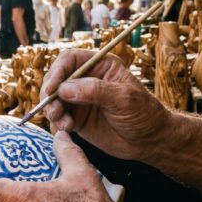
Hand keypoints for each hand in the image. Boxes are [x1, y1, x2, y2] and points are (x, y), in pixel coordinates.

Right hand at [42, 48, 169, 162]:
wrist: (151, 141)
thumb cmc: (144, 114)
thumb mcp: (124, 98)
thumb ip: (95, 90)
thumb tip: (64, 88)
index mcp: (99, 65)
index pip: (69, 60)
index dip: (57, 72)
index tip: (52, 89)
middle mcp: (85, 80)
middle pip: (55, 79)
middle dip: (50, 95)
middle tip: (54, 111)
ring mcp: (79, 99)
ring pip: (52, 100)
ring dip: (52, 111)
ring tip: (65, 124)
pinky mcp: (76, 118)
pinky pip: (57, 118)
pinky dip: (56, 124)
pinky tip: (66, 131)